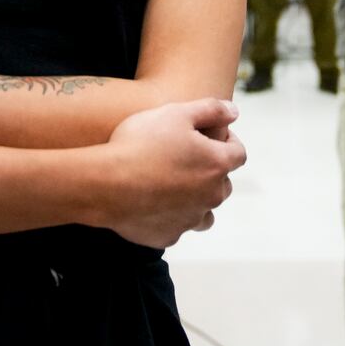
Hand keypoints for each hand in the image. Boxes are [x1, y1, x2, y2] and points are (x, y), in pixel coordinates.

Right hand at [100, 98, 246, 248]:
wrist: (105, 184)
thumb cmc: (141, 144)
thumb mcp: (176, 112)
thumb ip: (211, 109)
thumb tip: (234, 112)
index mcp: (217, 165)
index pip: (238, 153)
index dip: (229, 141)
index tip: (212, 135)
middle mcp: (210, 196)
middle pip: (223, 184)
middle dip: (211, 171)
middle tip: (187, 158)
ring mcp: (190, 220)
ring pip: (205, 212)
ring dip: (196, 200)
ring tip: (174, 186)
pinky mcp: (168, 236)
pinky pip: (177, 226)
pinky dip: (171, 216)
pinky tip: (152, 203)